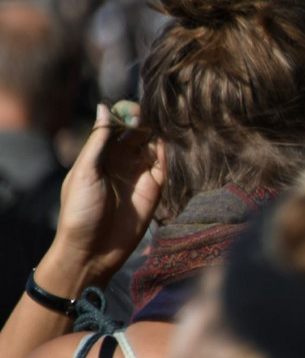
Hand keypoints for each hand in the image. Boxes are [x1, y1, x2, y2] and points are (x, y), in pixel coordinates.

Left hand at [35, 103, 164, 298]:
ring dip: (158, 135)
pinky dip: (168, 153)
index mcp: (99, 156)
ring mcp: (139, 175)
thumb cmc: (80, 211)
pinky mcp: (155, 190)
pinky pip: (164, 167)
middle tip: (150, 114)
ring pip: (153, 147)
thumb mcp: (85, 172)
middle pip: (137, 134)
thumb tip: (105, 107)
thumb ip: (97, 141)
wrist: (93, 250)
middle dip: (144, 121)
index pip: (116, 127)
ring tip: (165, 123)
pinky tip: (170, 142)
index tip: (132, 108)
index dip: (124, 115)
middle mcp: (120, 162)